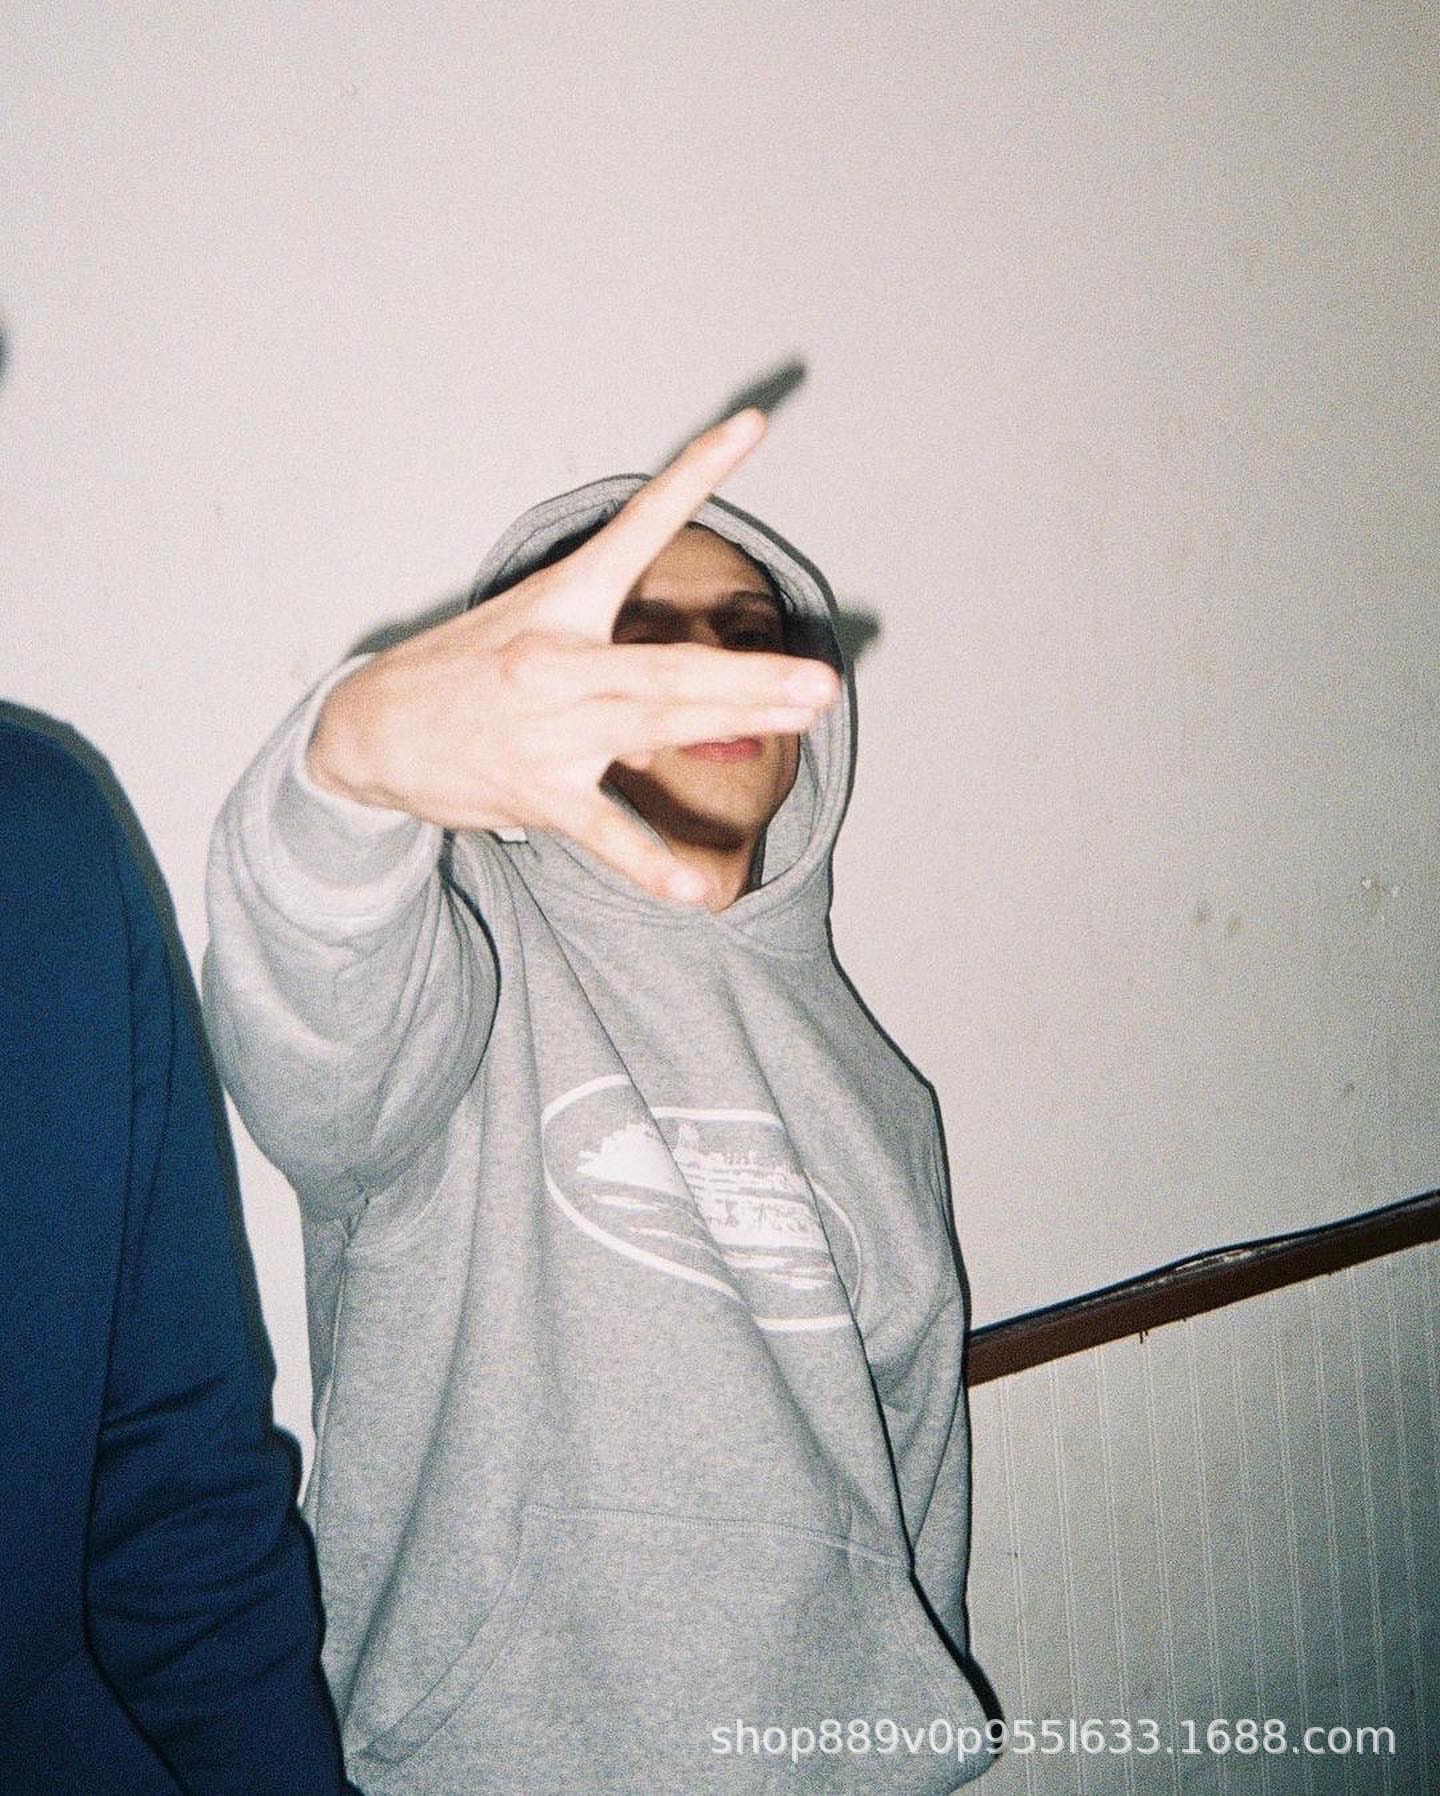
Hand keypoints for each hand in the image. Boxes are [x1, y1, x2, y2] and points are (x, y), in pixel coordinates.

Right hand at [307, 410, 838, 902]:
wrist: (366, 728)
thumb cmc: (461, 671)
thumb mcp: (528, 618)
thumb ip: (608, 624)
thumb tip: (681, 640)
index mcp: (560, 604)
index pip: (637, 527)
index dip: (695, 474)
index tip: (754, 424)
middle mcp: (557, 659)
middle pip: (667, 662)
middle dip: (750, 672)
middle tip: (822, 679)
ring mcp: (548, 729)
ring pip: (652, 724)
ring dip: (731, 721)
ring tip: (802, 715)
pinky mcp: (535, 791)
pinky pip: (603, 831)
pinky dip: (649, 862)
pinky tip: (695, 890)